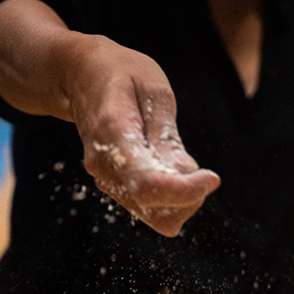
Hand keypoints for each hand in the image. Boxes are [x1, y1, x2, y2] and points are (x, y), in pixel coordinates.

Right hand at [66, 36, 220, 235]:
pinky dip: (172, 198)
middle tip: (199, 167)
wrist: (81, 78)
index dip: (184, 190)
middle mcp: (104, 166)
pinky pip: (152, 210)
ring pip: (156, 217)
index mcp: (113, 135)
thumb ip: (166, 134)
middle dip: (189, 196)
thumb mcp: (152, 89)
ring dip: (182, 199)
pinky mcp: (116, 189)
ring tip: (181, 161)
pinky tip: (171, 169)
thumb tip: (185, 171)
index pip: (147, 183)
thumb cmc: (122, 76)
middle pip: (154, 208)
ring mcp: (107, 181)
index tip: (212, 178)